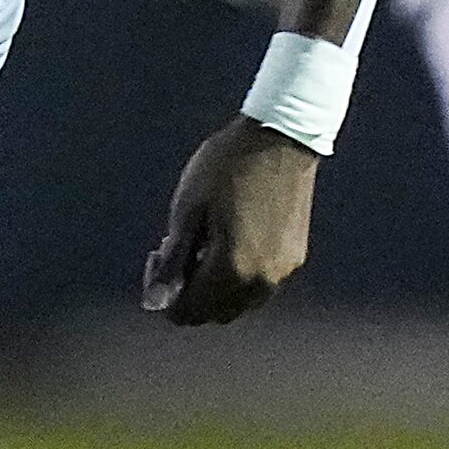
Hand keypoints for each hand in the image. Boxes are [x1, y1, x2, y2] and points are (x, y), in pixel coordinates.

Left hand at [141, 114, 320, 325]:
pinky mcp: (295, 257)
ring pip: (237, 303)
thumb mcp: (188, 209)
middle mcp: (261, 281)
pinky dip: (239, 277)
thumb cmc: (228, 165)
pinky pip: (258, 286)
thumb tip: (154, 303)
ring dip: (215, 287)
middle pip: (213, 313)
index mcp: (232, 269)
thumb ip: (172, 261)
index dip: (164, 291)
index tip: (159, 252)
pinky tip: (232, 240)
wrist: (282, 135)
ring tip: (206, 242)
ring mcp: (282, 271)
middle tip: (181, 246)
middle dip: (190, 290)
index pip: (187, 311)